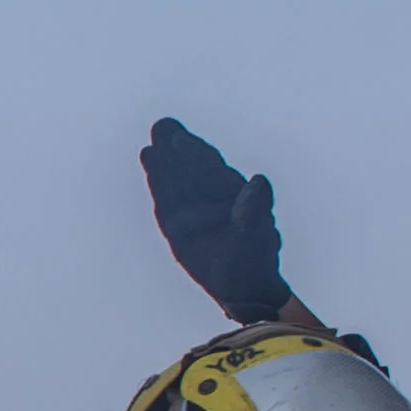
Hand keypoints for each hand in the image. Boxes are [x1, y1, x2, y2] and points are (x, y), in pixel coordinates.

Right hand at [142, 118, 291, 324]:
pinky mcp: (177, 227)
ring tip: (150, 148)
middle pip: (190, 166)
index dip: (196, 151)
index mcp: (232, 191)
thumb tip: (259, 181)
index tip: (180, 138)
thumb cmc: (255, 257)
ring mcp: (192, 210)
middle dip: (176, 147)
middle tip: (162, 125)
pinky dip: (158, 183)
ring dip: (163, 163)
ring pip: (175, 181)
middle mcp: (211, 195)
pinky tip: (150, 164)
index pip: (211, 165)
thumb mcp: (258, 233)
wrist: (242, 285)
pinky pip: (165, 200)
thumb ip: (255, 207)